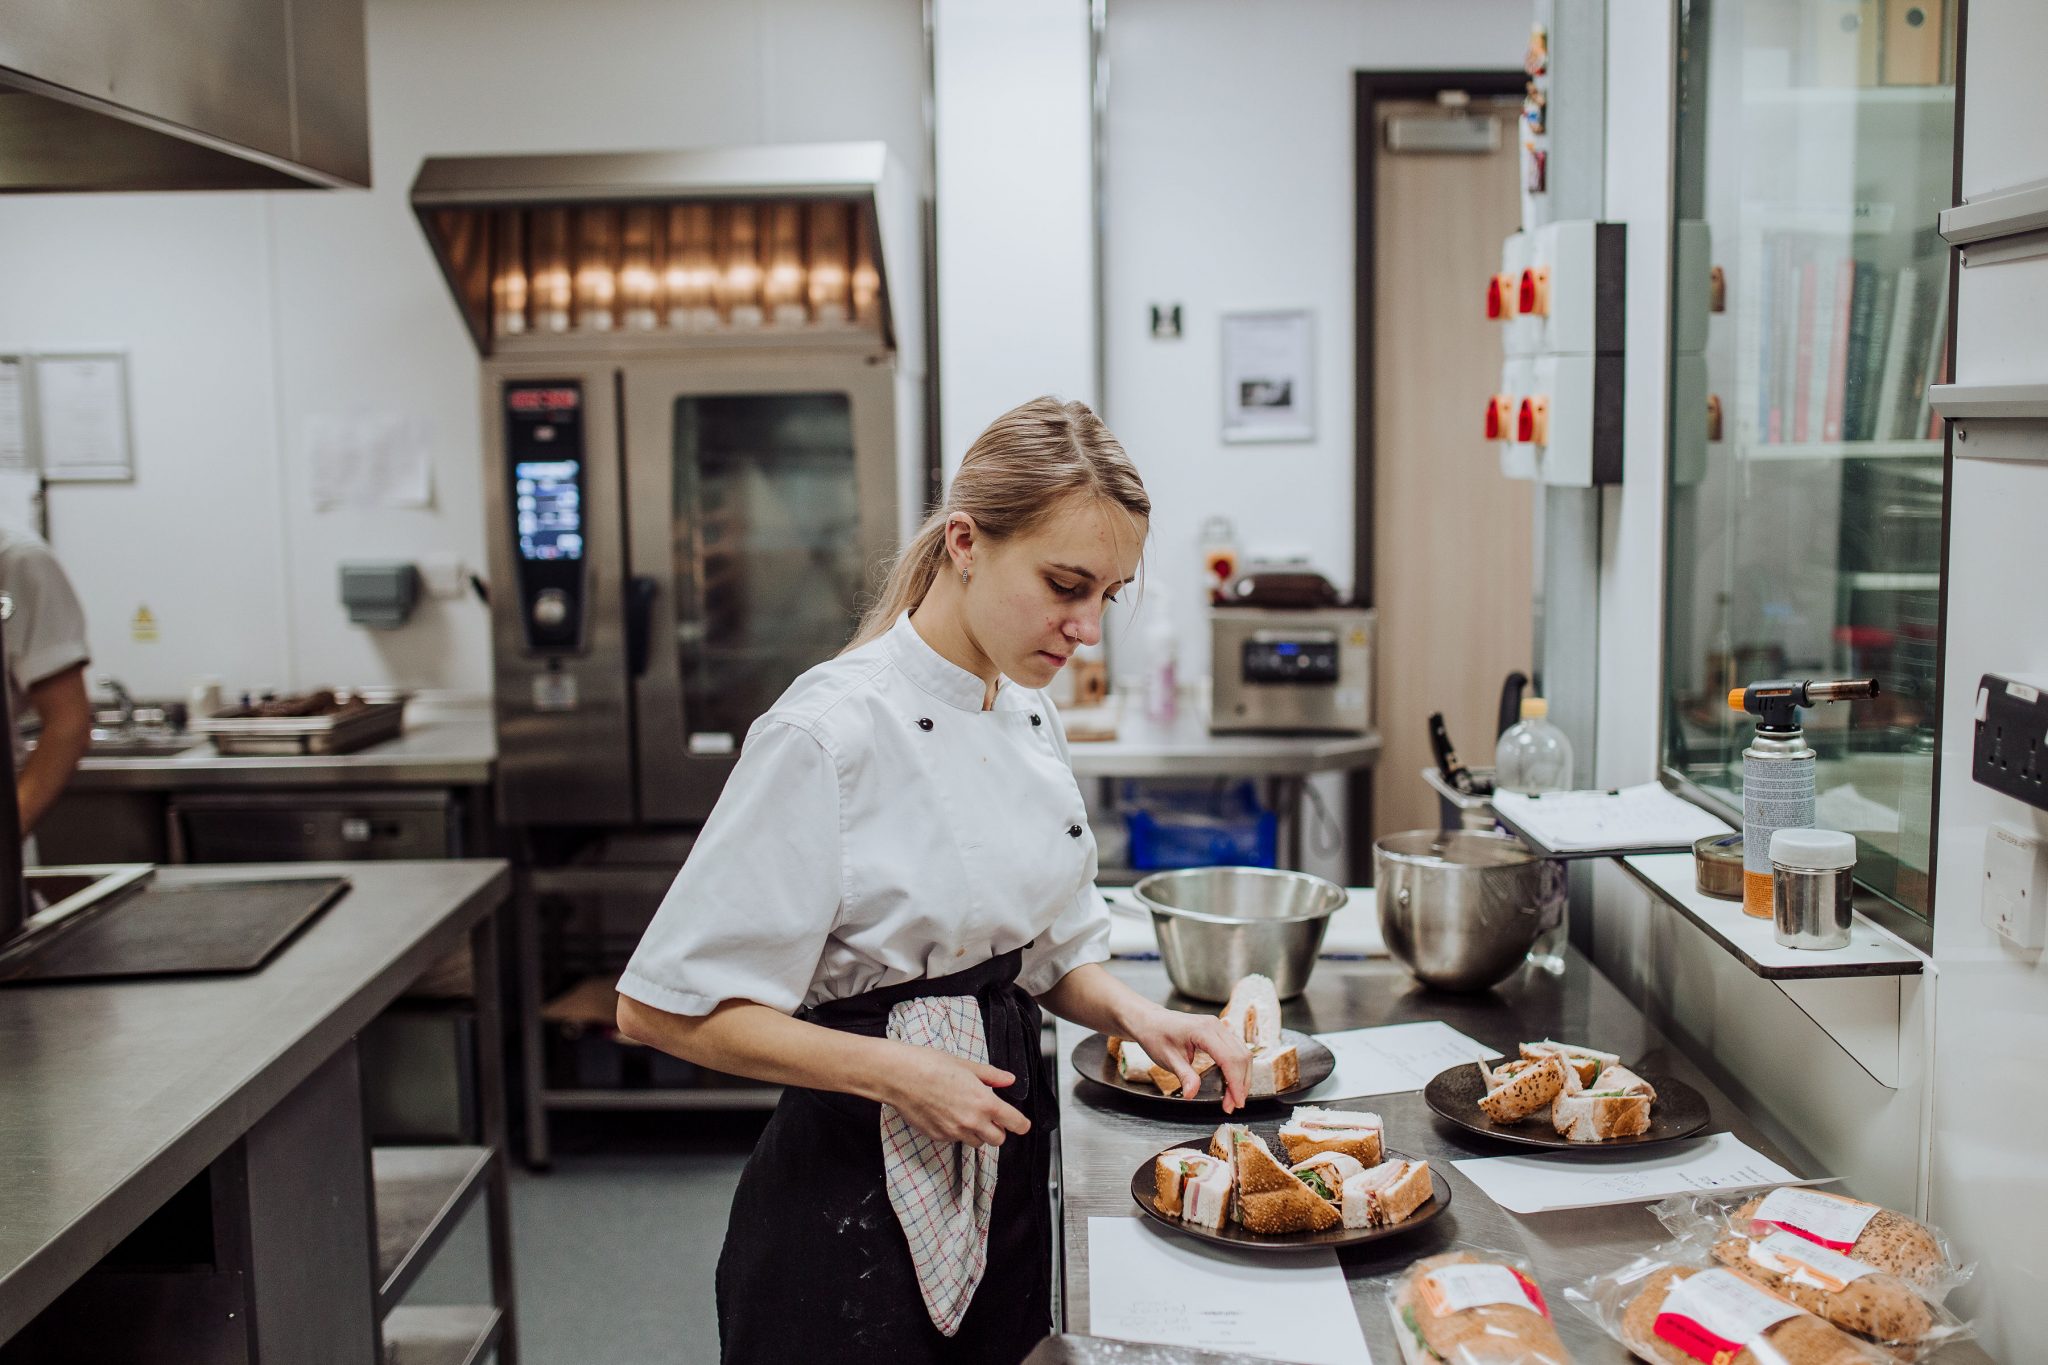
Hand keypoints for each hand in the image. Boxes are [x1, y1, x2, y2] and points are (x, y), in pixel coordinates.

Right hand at [879, 1041, 1031, 1146]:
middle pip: (998, 1140)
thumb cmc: (929, 1065)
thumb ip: (991, 1076)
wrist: (899, 1076)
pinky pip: (955, 1140)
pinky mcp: (938, 1137)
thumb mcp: (966, 1065)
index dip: (1022, 1124)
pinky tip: (948, 1114)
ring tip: (966, 1113)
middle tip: (991, 1116)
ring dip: (978, 1132)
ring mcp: (954, 1132)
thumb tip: (1008, 1080)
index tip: (1022, 1124)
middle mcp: (972, 1121)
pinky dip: (957, 1132)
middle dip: (998, 1130)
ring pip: (977, 1142)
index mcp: (984, 1102)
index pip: (1014, 1123)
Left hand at [1126, 1006, 1251, 1111]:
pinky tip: (1231, 1083)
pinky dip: (1238, 1068)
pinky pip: (1236, 1050)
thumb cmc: (1156, 1036)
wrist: (1150, 1021)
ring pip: (1242, 1053)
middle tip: (1233, 1105)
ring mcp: (1219, 1027)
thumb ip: (1184, 1076)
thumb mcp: (1168, 1059)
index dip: (1235, 1083)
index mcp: (1203, 1030)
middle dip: (1241, 1083)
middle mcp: (1216, 1026)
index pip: (1229, 1059)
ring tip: (1233, 1098)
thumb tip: (1192, 1094)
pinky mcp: (1219, 1032)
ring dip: (1242, 1077)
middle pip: (1241, 1056)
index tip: (1235, 1102)